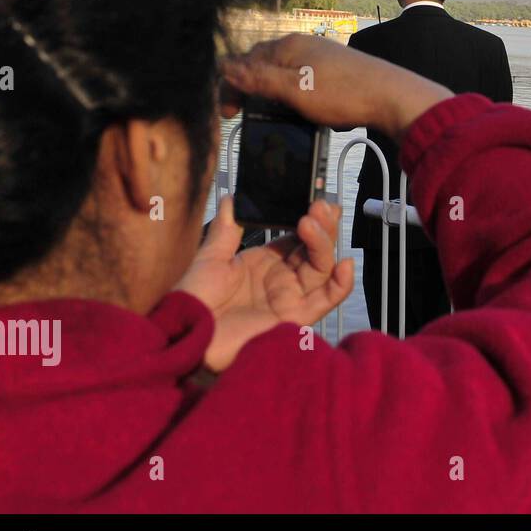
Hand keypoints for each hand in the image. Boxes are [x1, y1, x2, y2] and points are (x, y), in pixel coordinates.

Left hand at [177, 196, 355, 371]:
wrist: (185, 332)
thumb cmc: (194, 299)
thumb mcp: (211, 258)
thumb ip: (227, 230)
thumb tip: (232, 198)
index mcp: (265, 263)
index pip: (298, 238)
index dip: (311, 219)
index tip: (315, 200)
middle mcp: (283, 279)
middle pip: (315, 250)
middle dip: (322, 226)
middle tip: (319, 206)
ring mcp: (291, 297)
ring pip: (322, 268)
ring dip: (324, 243)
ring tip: (312, 222)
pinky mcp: (295, 317)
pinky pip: (325, 301)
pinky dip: (340, 285)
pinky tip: (345, 264)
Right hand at [220, 34, 452, 140]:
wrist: (392, 97)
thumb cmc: (343, 94)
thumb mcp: (294, 90)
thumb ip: (258, 78)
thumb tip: (224, 66)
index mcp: (288, 45)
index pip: (246, 60)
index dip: (232, 85)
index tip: (229, 113)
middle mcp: (302, 44)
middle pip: (262, 63)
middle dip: (248, 86)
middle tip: (241, 114)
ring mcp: (320, 55)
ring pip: (282, 71)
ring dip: (269, 90)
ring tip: (265, 112)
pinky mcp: (334, 69)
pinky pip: (301, 77)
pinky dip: (290, 91)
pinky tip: (295, 106)